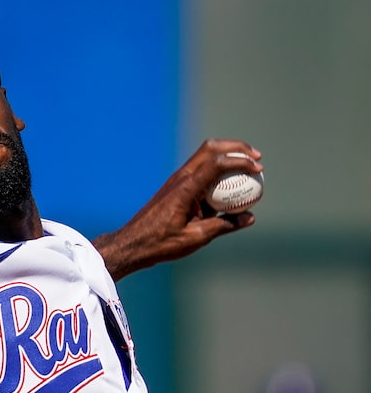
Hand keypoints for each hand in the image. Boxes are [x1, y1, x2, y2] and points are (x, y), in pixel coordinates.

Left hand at [94, 139, 262, 280]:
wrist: (133, 244)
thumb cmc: (161, 243)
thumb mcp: (196, 238)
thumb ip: (224, 225)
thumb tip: (250, 217)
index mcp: (185, 188)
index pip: (216, 163)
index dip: (240, 161)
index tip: (259, 169)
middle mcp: (180, 178)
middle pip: (211, 148)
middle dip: (237, 148)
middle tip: (257, 158)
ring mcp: (177, 180)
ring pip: (205, 156)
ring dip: (227, 156)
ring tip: (249, 167)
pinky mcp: (176, 187)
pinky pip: (200, 172)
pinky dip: (217, 171)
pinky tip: (230, 186)